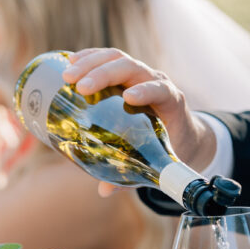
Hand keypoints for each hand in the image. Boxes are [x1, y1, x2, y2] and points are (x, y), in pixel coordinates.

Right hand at [62, 49, 215, 196]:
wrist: (183, 130)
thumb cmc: (171, 146)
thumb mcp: (158, 162)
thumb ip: (134, 174)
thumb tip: (105, 191)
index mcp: (170, 102)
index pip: (160, 89)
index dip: (146, 91)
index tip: (128, 98)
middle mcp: (155, 81)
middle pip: (131, 67)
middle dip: (104, 74)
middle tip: (79, 86)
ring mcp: (141, 74)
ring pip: (117, 58)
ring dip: (91, 63)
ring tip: (66, 75)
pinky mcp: (126, 73)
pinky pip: (108, 58)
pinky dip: (89, 57)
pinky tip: (69, 62)